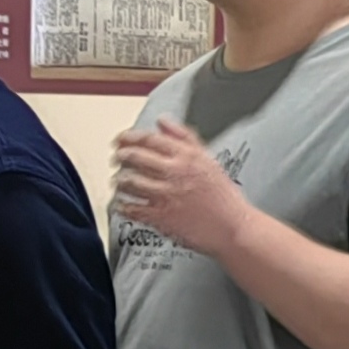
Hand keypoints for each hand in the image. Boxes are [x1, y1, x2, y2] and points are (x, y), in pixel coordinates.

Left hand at [110, 122, 252, 256]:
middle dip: (120, 157)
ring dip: (119, 181)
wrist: (232, 227)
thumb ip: (183, 137)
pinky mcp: (161, 217)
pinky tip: (121, 204)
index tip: (120, 139)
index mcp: (186, 156)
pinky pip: (133, 208)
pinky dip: (123, 205)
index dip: (129, 137)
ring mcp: (166, 195)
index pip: (149, 139)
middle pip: (136, 158)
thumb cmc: (223, 196)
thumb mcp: (207, 158)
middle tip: (116, 159)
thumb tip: (162, 121)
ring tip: (118, 181)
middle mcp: (174, 173)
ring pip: (130, 182)